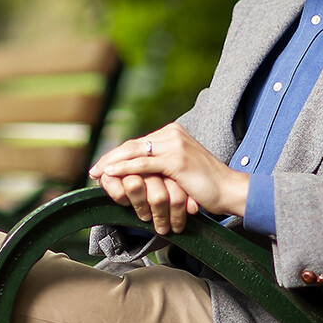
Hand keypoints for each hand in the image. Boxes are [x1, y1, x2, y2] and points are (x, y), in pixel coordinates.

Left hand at [89, 123, 250, 234]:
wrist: (229, 190)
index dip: (117, 155)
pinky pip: (144, 164)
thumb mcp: (180, 167)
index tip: (102, 167)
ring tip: (97, 173)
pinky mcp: (176, 160)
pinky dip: (124, 169)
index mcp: (172, 133)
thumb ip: (162, 163)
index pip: (137, 142)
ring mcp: (174, 145)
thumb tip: (139, 171)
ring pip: (135, 152)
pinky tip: (110, 173)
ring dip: (112, 163)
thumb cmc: (205, 185)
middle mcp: (172, 133)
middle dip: (110, 158)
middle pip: (132, 145)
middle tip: (93, 171)